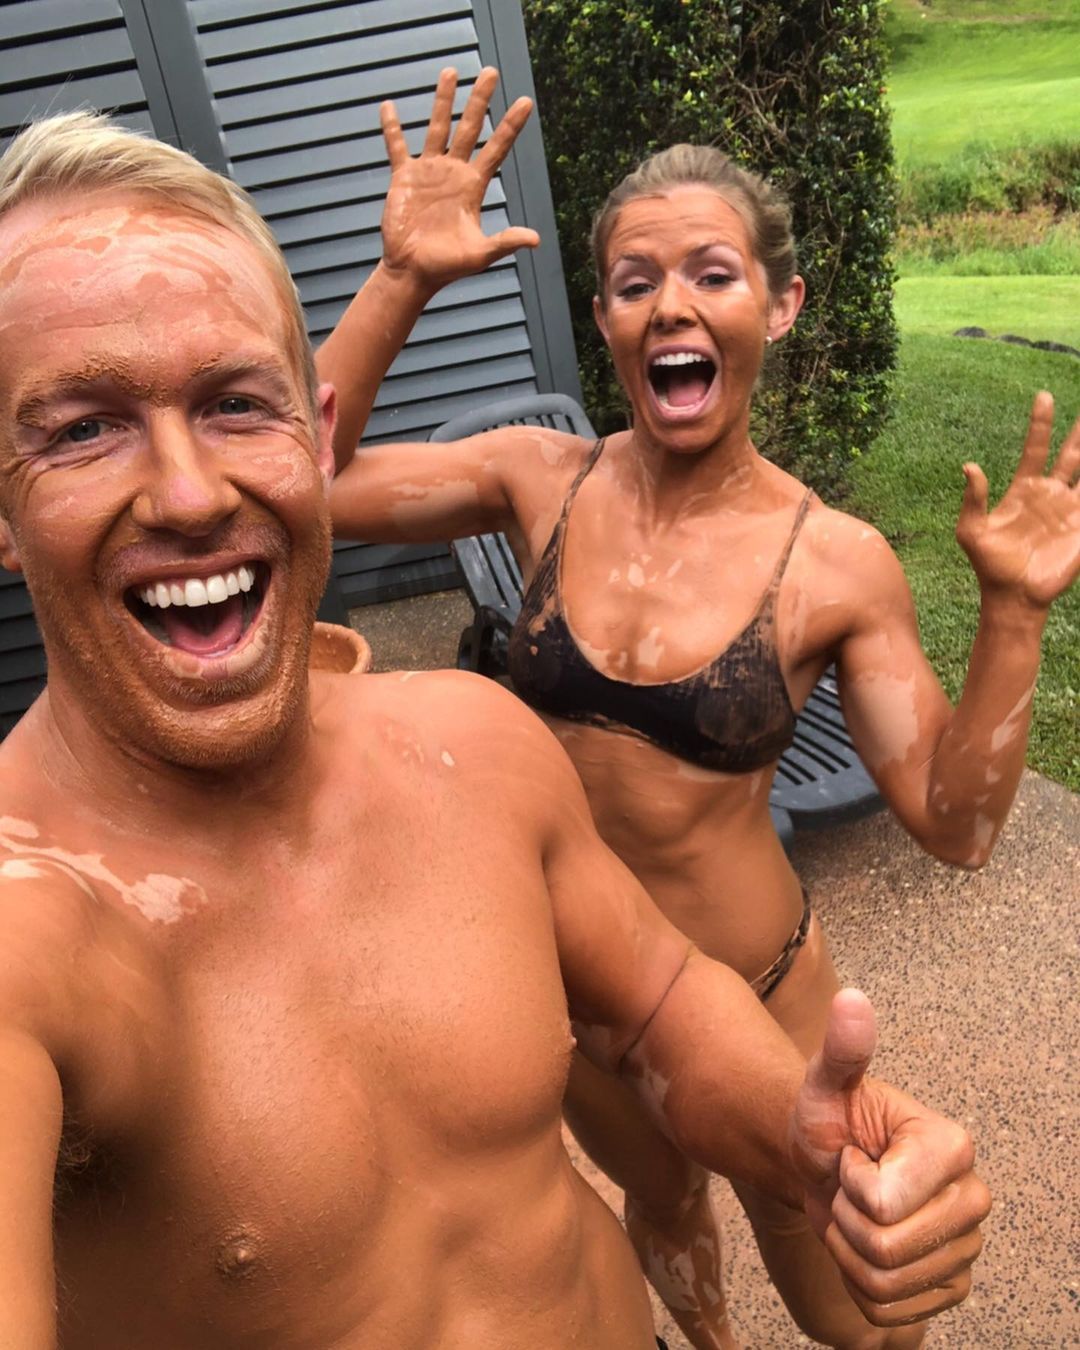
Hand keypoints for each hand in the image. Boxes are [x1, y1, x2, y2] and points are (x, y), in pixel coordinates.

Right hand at [379, 67, 538, 292]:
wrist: (413, 271)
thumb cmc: (447, 266)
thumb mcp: (480, 254)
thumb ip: (505, 241)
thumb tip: (535, 239)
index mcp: (474, 186)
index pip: (496, 148)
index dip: (510, 126)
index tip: (525, 102)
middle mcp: (453, 173)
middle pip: (470, 128)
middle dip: (480, 100)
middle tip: (491, 72)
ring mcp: (428, 172)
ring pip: (437, 127)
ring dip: (443, 101)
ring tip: (450, 72)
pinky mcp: (403, 178)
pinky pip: (397, 147)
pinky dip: (392, 128)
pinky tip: (389, 107)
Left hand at [791, 989, 990, 1327]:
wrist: (825, 1165)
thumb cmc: (827, 1121)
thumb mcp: (824, 1084)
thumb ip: (841, 1048)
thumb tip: (852, 1000)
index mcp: (952, 1148)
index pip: (882, 1204)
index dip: (849, 1184)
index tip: (852, 1156)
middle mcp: (974, 1199)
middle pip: (885, 1250)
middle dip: (845, 1221)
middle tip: (847, 1188)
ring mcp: (967, 1248)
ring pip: (885, 1283)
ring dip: (848, 1254)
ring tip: (853, 1214)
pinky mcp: (950, 1285)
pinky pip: (890, 1311)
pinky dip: (859, 1285)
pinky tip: (862, 1248)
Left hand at [957, 391, 1079, 607]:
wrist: (1012, 596)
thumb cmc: (989, 565)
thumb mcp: (971, 530)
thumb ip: (973, 499)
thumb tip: (969, 466)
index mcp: (1024, 490)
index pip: (1036, 449)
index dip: (1040, 424)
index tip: (1044, 396)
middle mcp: (1050, 496)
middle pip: (1071, 455)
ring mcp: (1069, 511)